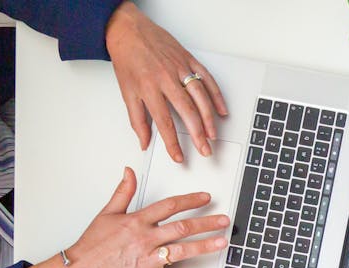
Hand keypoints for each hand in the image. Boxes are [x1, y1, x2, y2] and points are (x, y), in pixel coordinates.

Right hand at [65, 168, 228, 267]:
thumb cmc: (93, 244)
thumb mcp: (107, 213)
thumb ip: (123, 192)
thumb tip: (129, 172)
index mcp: (138, 221)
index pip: (170, 206)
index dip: (190, 200)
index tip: (206, 198)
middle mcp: (146, 239)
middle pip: (182, 228)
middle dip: (206, 223)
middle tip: (224, 221)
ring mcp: (149, 259)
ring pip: (183, 251)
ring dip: (205, 247)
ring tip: (222, 242)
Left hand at [105, 1, 228, 161]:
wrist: (128, 30)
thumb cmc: (127, 58)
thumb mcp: (127, 91)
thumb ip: (137, 119)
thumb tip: (143, 141)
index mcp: (149, 88)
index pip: (164, 122)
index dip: (172, 143)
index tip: (178, 156)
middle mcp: (166, 78)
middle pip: (187, 111)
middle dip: (198, 134)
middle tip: (205, 150)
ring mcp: (180, 68)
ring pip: (200, 97)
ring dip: (209, 119)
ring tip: (213, 135)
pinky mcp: (188, 60)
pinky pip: (207, 79)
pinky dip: (216, 96)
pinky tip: (221, 110)